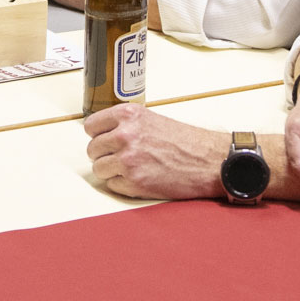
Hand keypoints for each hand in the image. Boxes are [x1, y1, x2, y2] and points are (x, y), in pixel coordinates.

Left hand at [84, 103, 228, 199]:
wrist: (208, 161)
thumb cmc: (184, 141)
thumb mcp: (151, 119)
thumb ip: (124, 124)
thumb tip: (101, 135)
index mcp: (127, 115)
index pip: (91, 126)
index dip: (98, 135)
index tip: (105, 140)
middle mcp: (125, 135)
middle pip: (92, 149)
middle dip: (104, 155)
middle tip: (121, 157)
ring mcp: (128, 160)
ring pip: (99, 169)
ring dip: (111, 171)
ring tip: (131, 168)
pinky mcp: (134, 182)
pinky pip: (112, 185)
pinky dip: (122, 184)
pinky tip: (139, 178)